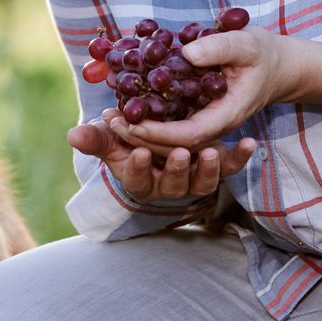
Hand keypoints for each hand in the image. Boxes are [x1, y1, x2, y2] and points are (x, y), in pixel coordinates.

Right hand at [68, 119, 255, 202]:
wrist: (164, 135)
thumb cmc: (131, 139)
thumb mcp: (112, 138)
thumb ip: (96, 138)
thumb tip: (72, 135)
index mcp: (141, 179)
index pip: (137, 180)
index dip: (139, 168)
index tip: (140, 152)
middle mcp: (169, 185)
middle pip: (173, 184)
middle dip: (177, 169)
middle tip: (181, 152)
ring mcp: (195, 179)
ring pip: (202, 182)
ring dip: (207, 169)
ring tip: (209, 152)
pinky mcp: (216, 167)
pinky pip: (230, 167)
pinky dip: (240, 158)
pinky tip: (249, 143)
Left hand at [110, 29, 321, 154]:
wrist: (277, 66)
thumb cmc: (263, 54)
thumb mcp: (246, 43)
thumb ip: (219, 48)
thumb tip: (187, 54)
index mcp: (227, 116)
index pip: (189, 135)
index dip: (159, 133)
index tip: (132, 123)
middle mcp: (213, 127)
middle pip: (173, 145)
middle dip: (141, 137)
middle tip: (110, 121)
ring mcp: (205, 125)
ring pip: (168, 141)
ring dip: (139, 132)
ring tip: (110, 118)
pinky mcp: (196, 117)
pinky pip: (170, 127)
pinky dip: (147, 121)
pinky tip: (124, 109)